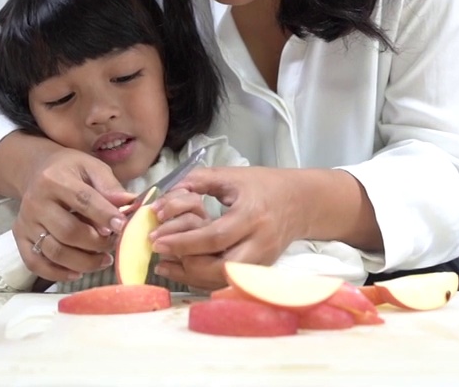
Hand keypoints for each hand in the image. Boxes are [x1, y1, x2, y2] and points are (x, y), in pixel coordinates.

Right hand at [12, 148, 133, 283]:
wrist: (36, 171)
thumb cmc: (70, 170)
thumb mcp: (91, 167)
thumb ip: (110, 186)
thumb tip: (130, 203)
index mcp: (55, 180)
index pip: (83, 200)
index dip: (105, 215)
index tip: (122, 226)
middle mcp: (36, 202)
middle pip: (68, 232)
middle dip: (96, 243)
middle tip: (113, 244)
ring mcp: (26, 222)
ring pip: (54, 252)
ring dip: (83, 262)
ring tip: (104, 260)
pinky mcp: (20, 237)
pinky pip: (36, 263)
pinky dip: (58, 273)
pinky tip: (78, 272)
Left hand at [149, 166, 305, 286]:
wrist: (301, 202)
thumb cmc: (264, 185)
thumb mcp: (231, 176)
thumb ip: (197, 181)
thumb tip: (165, 195)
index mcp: (252, 215)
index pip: (215, 236)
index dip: (184, 241)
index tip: (157, 239)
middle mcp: (260, 243)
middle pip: (220, 267)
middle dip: (186, 264)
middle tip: (158, 253)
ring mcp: (261, 261)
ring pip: (222, 280)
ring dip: (191, 275)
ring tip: (164, 264)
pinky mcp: (258, 271)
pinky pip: (227, 282)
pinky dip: (203, 279)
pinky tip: (183, 269)